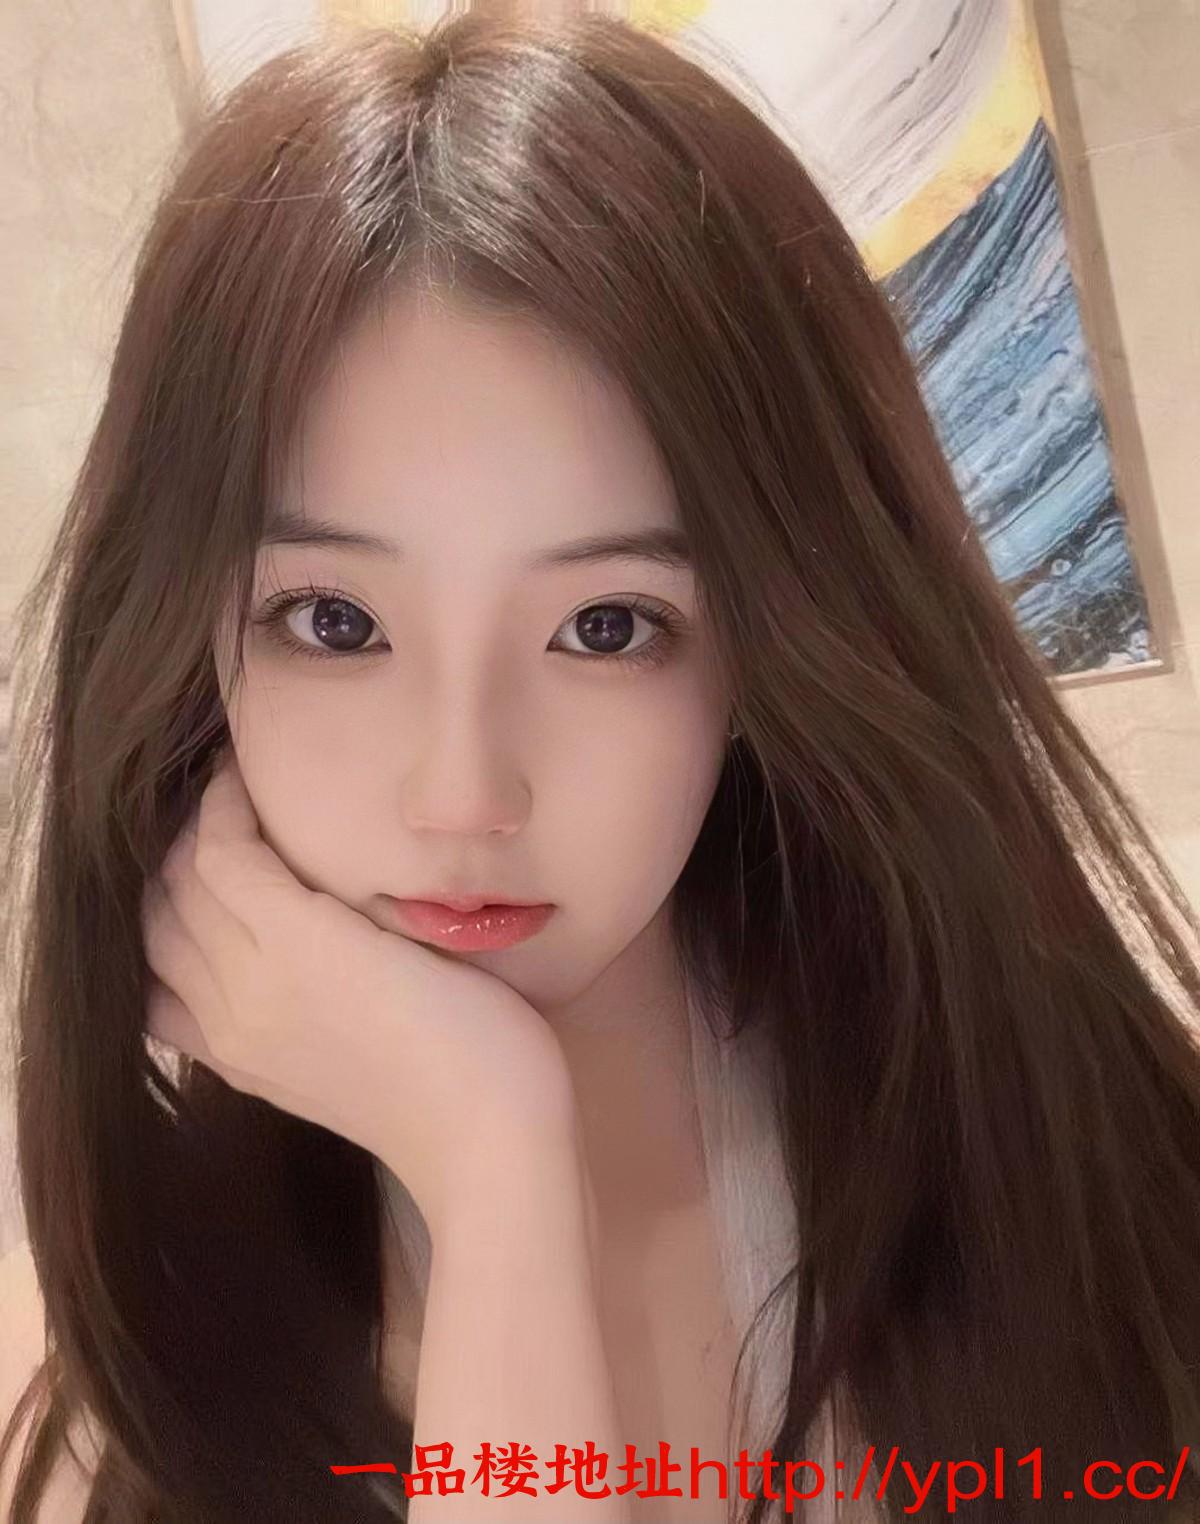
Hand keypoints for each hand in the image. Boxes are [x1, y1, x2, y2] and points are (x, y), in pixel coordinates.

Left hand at [141, 746, 575, 1231]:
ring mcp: (235, 1037)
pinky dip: (155, 963)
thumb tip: (302, 845)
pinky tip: (182, 943)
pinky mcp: (241, 1073)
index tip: (243, 763)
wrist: (483, 1142)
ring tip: (200, 859)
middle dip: (190, 835)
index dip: (223, 800)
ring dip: (165, 892)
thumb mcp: (420, 934)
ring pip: (157, 946)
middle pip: (177, 892)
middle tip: (224, 801)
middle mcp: (243, 990)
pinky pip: (160, 1009)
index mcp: (293, 945)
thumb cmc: (481, 1028)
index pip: (221, 852)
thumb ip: (345, 889)